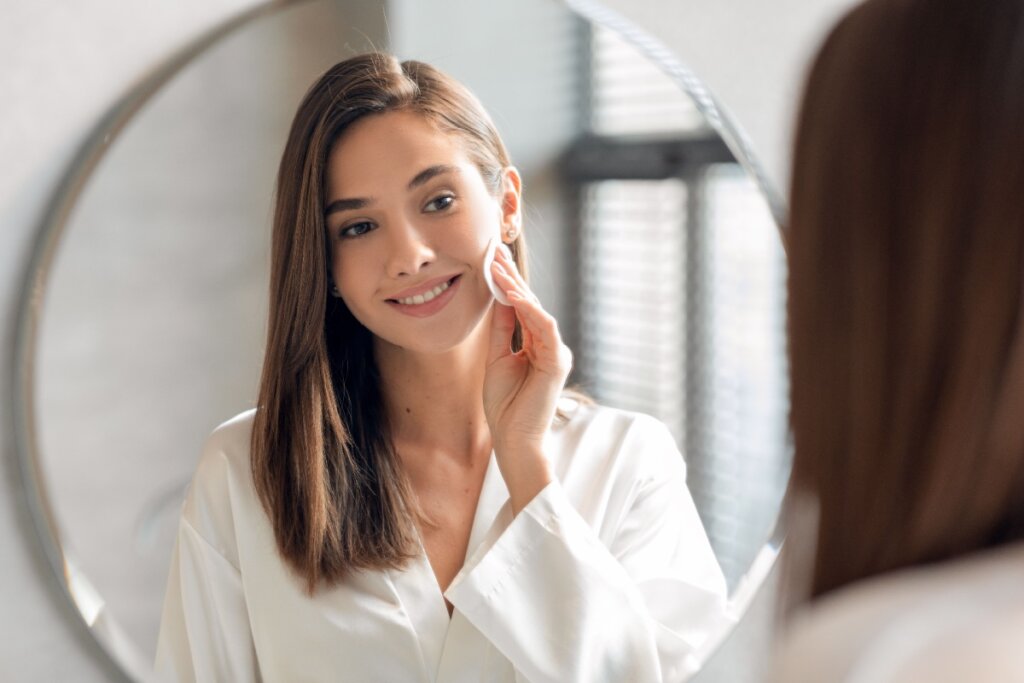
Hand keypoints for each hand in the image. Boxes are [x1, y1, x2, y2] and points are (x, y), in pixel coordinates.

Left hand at [483, 245, 572, 454]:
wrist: (514, 438)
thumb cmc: (505, 405)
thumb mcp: (496, 358)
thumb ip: (501, 329)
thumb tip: (498, 297)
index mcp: (536, 345)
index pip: (521, 307)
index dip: (507, 282)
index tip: (490, 259)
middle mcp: (549, 345)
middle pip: (530, 303)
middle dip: (511, 276)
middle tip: (494, 251)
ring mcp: (555, 352)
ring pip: (537, 311)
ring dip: (516, 288)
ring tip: (498, 267)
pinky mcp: (557, 362)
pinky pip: (544, 328)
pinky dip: (529, 310)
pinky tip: (513, 294)